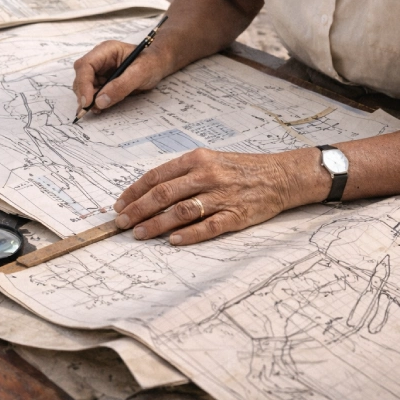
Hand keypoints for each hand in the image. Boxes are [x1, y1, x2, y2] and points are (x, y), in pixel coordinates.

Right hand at [72, 40, 166, 114]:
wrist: (158, 65)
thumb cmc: (151, 63)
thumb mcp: (140, 72)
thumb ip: (121, 85)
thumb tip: (100, 101)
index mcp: (106, 51)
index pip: (86, 65)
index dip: (83, 83)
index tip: (87, 101)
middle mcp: (99, 60)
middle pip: (81, 77)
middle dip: (84, 93)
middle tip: (90, 108)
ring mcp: (100, 72)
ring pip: (84, 87)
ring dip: (88, 100)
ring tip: (98, 109)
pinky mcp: (103, 83)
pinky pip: (93, 94)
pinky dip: (94, 103)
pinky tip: (99, 109)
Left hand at [113, 147, 328, 244]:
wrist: (280, 175)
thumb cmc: (241, 168)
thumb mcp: (211, 160)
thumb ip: (183, 173)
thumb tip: (151, 191)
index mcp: (198, 159)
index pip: (158, 176)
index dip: (135, 191)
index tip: (120, 204)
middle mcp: (207, 175)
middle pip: (164, 194)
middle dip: (138, 209)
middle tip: (121, 223)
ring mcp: (222, 195)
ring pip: (182, 211)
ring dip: (157, 224)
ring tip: (139, 234)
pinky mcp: (236, 214)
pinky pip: (209, 226)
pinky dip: (189, 234)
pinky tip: (173, 241)